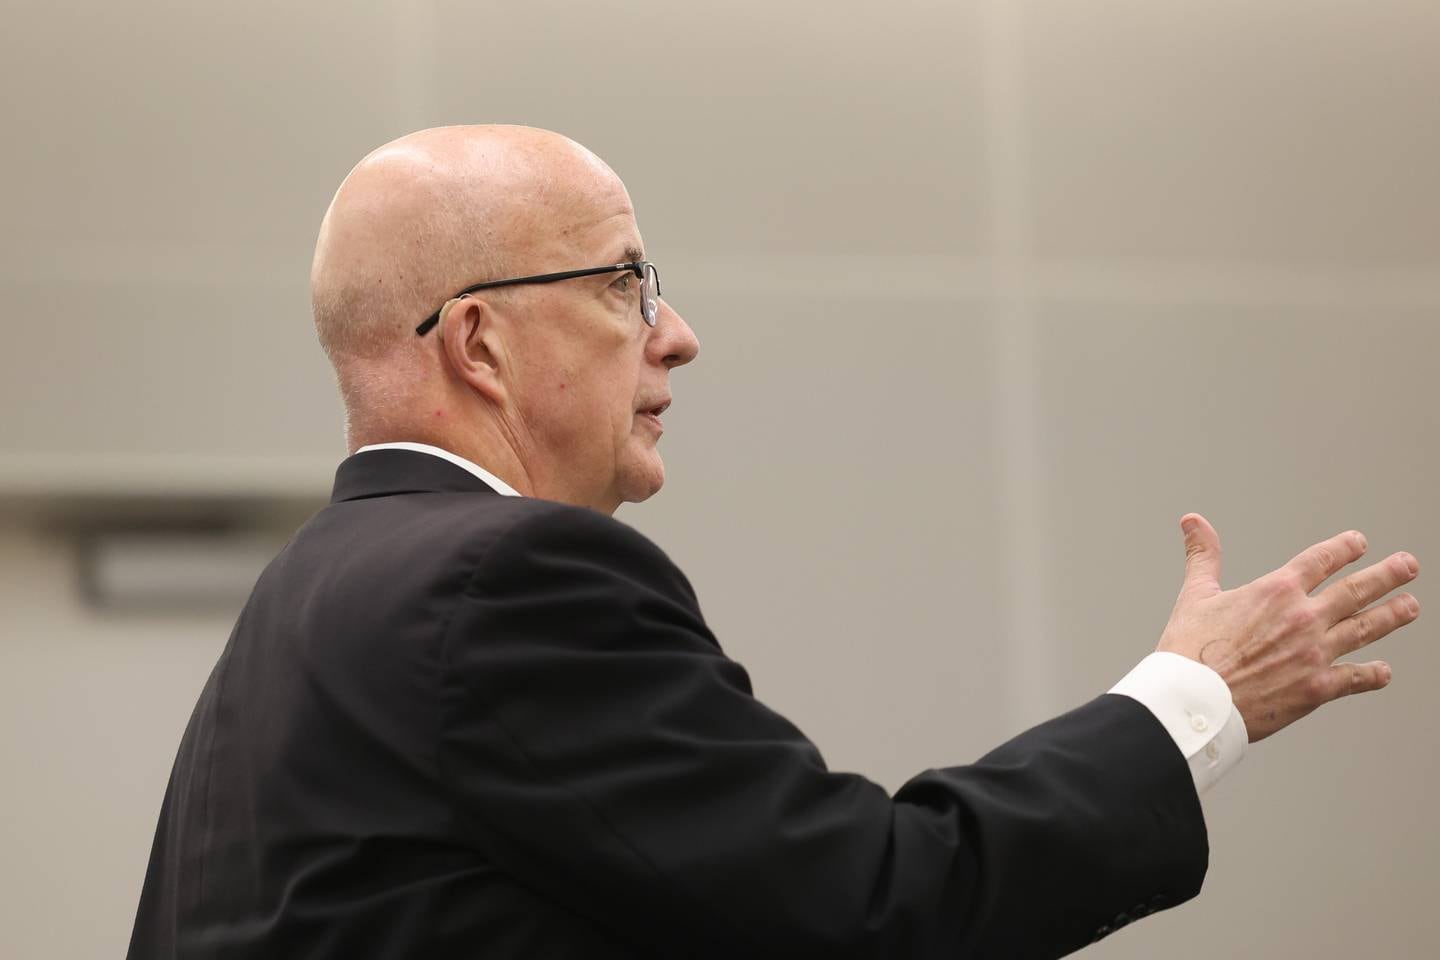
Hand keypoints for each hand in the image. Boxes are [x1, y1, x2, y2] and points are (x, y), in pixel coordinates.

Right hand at [1157, 514, 1420, 741]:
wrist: (1194, 700)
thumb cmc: (1189, 649)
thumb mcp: (1195, 594)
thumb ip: (1203, 556)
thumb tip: (1193, 522)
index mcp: (1276, 591)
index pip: (1321, 560)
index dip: (1344, 548)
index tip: (1358, 543)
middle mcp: (1304, 618)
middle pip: (1356, 590)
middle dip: (1387, 575)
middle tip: (1408, 565)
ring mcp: (1315, 654)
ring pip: (1365, 628)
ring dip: (1392, 615)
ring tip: (1411, 606)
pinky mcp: (1317, 688)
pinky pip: (1355, 678)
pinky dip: (1373, 675)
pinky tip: (1384, 672)